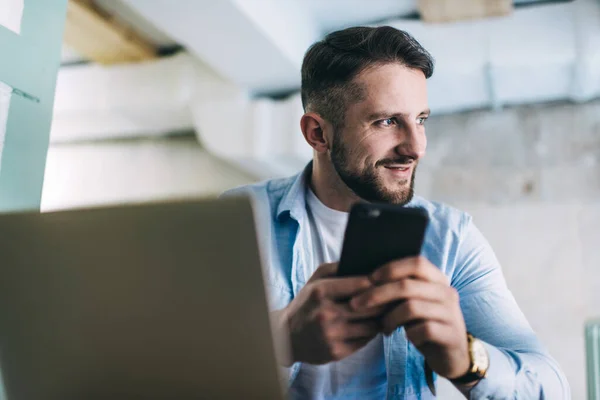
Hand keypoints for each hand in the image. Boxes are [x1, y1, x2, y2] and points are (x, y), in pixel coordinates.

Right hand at [279, 263, 383, 364]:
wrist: (286, 336)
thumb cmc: (306, 303)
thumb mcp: (315, 280)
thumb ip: (337, 268)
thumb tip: (365, 262)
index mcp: (321, 291)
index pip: (361, 284)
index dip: (377, 283)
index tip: (385, 282)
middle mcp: (326, 313)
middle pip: (370, 306)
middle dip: (384, 301)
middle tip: (393, 297)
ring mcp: (332, 335)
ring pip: (372, 325)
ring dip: (381, 319)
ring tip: (384, 312)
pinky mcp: (336, 352)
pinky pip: (365, 341)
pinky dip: (371, 333)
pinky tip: (371, 326)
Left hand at [350, 256, 469, 379]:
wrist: (452, 354)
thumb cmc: (425, 323)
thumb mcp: (415, 302)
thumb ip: (400, 289)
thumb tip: (367, 280)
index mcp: (438, 279)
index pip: (416, 263)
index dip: (391, 268)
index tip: (370, 278)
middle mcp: (447, 293)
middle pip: (407, 285)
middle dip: (377, 294)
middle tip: (356, 304)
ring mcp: (451, 313)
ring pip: (411, 307)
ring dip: (389, 318)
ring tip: (382, 327)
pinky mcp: (450, 334)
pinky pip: (422, 329)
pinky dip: (408, 334)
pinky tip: (405, 337)